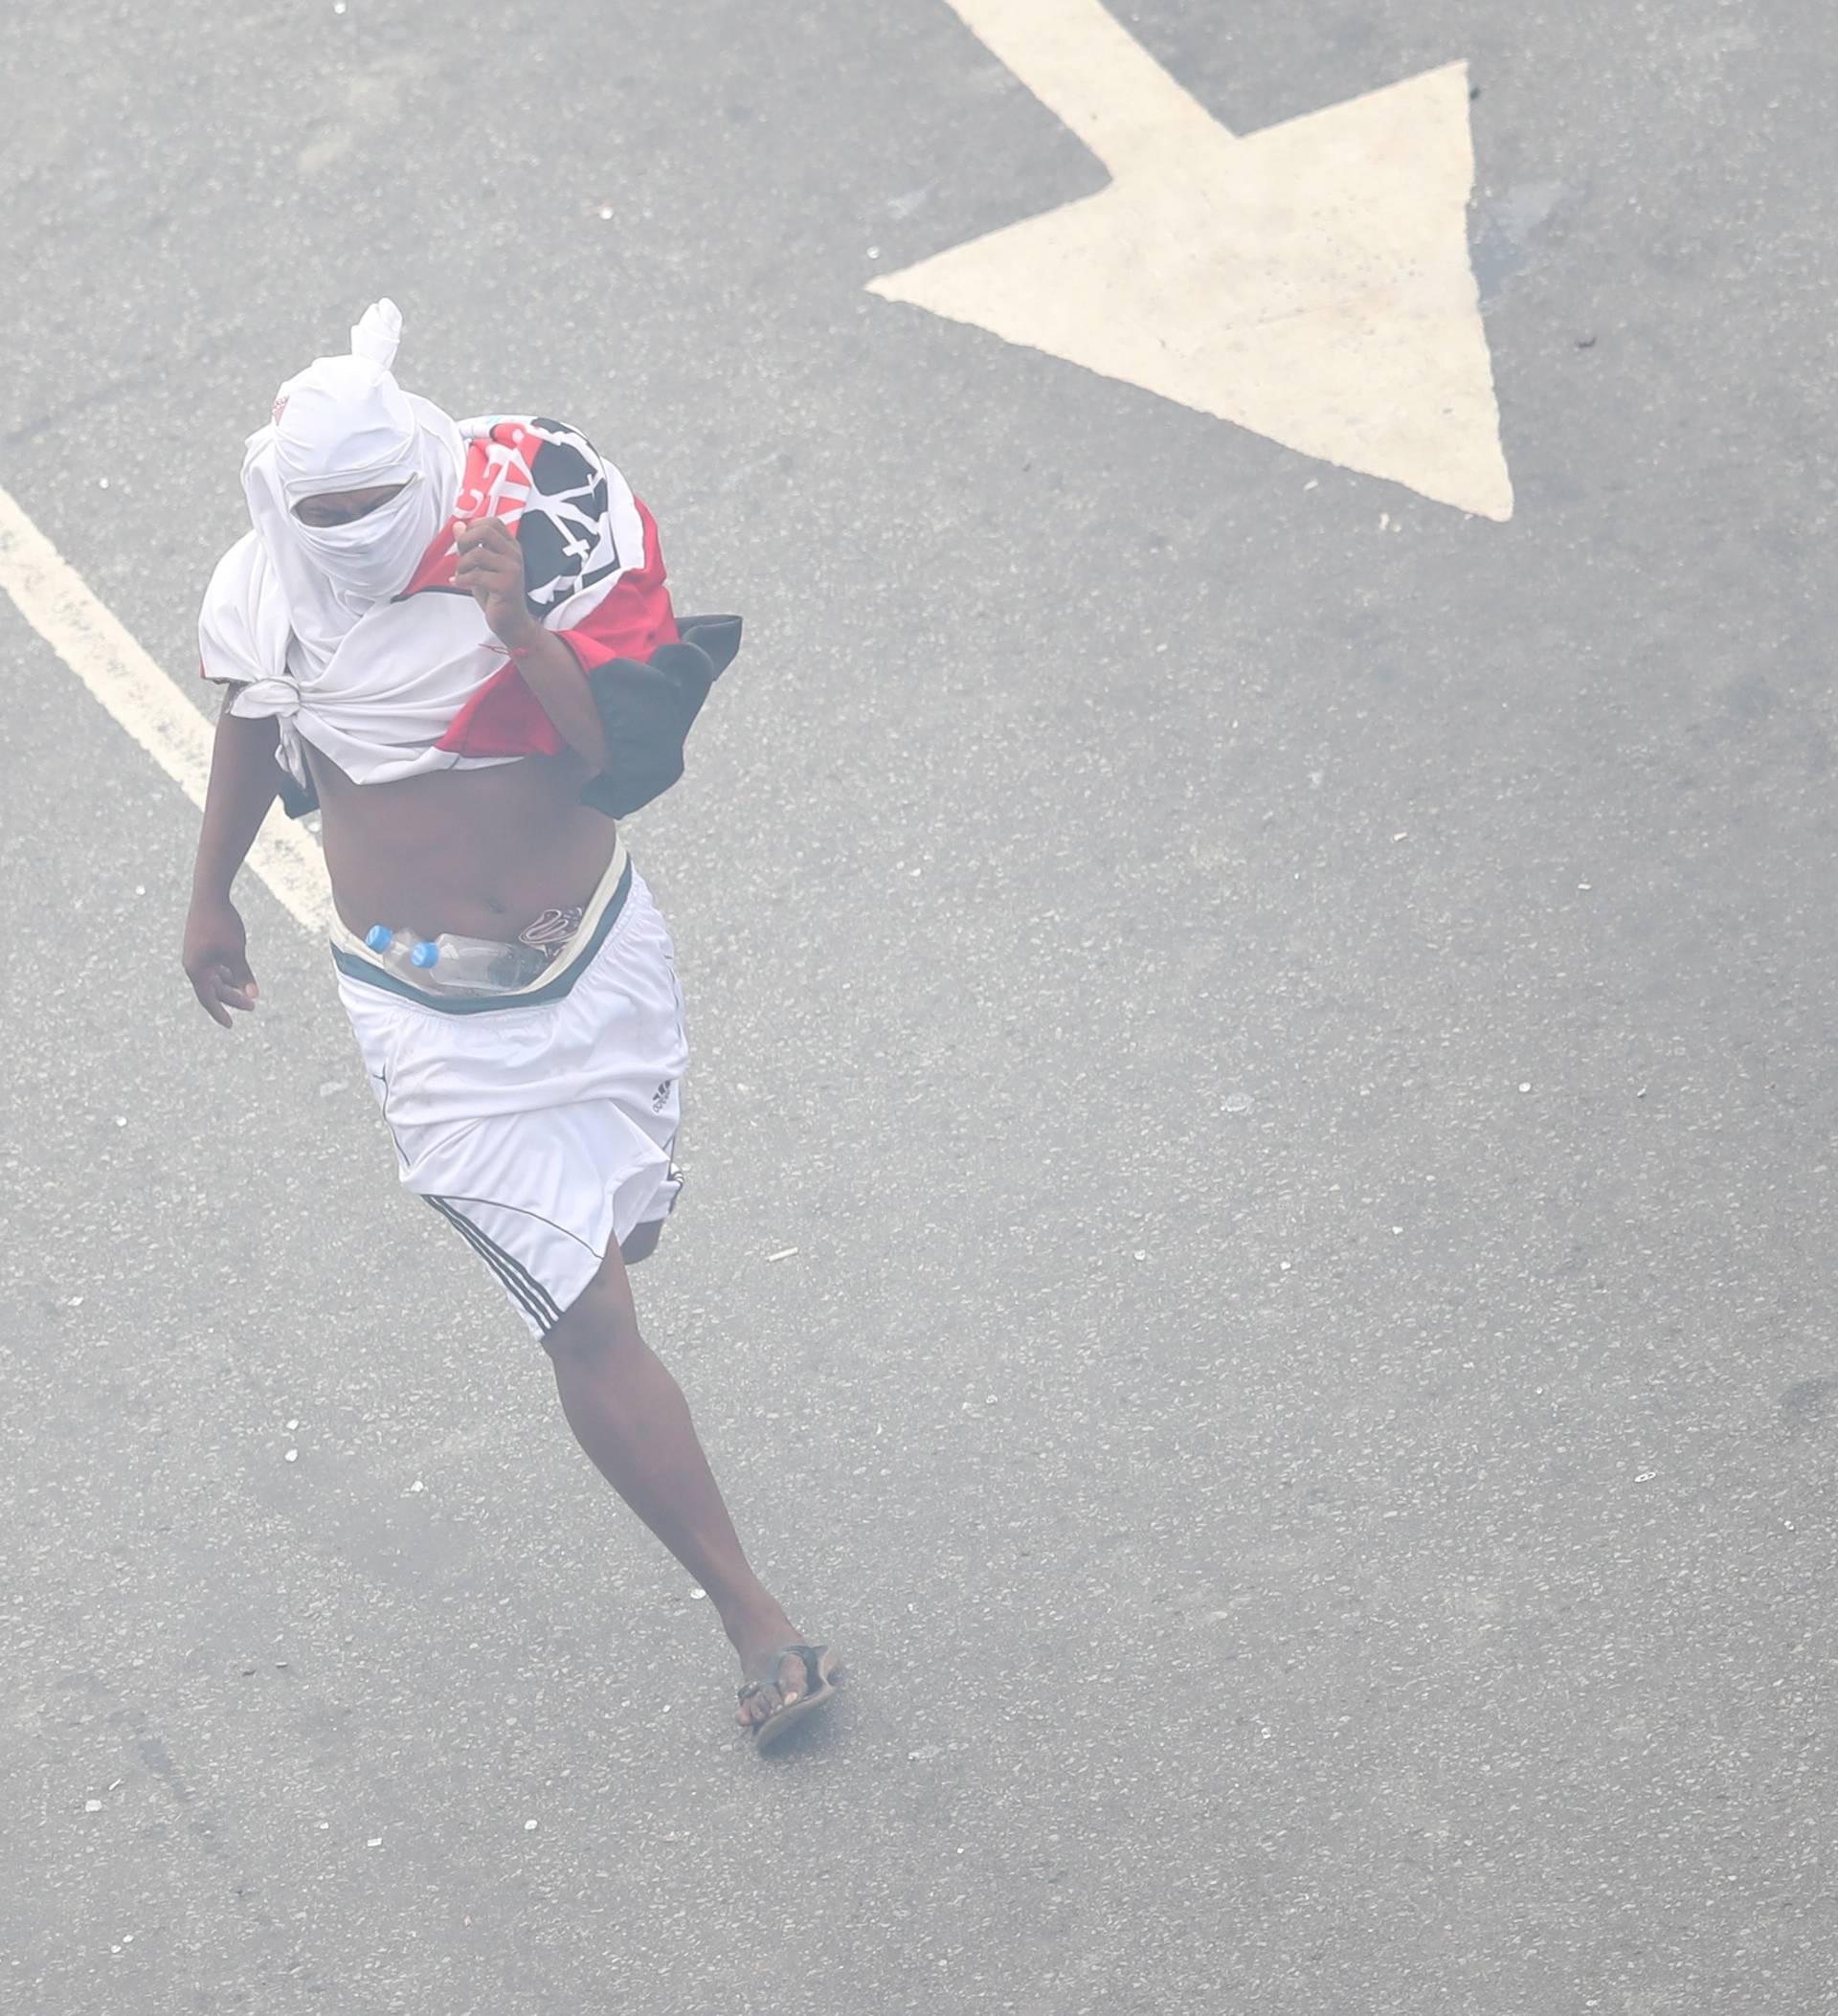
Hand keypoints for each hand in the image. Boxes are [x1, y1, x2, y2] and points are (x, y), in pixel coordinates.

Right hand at [183, 897, 258, 1028]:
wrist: (209, 894)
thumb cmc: (223, 924)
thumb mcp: (236, 952)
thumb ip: (244, 975)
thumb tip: (253, 996)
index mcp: (196, 969)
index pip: (208, 999)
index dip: (219, 1013)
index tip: (230, 1025)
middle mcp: (192, 964)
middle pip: (212, 990)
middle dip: (232, 999)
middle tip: (252, 1007)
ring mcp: (195, 954)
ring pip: (213, 977)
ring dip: (229, 986)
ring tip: (248, 993)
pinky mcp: (200, 944)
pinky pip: (212, 966)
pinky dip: (225, 973)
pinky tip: (236, 975)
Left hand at [452, 515, 535, 649]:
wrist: (512, 621)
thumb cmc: (497, 594)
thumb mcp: (480, 566)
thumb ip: (470, 545)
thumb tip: (457, 526)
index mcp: (510, 547)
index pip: (492, 522)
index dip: (473, 528)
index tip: (466, 543)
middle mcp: (514, 555)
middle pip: (485, 531)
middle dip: (465, 541)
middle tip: (460, 555)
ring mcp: (512, 570)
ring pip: (478, 554)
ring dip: (462, 564)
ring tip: (461, 574)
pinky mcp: (506, 586)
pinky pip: (476, 575)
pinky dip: (462, 579)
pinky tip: (459, 583)